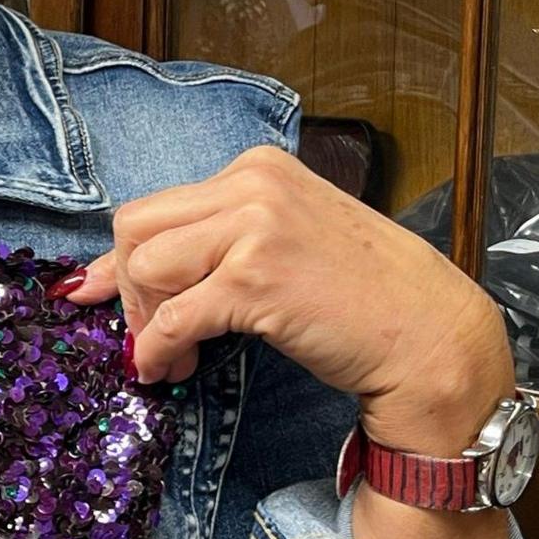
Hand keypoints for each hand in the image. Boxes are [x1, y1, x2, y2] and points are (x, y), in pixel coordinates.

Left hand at [66, 146, 512, 455]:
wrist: (431, 334)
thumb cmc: (365, 295)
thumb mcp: (289, 238)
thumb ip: (223, 239)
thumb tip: (132, 266)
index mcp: (258, 168)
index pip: (159, 204)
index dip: (126, 257)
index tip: (107, 293)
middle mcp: (253, 185)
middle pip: (137, 227)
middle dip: (128, 286)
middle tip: (147, 331)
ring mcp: (254, 229)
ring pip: (146, 267)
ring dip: (144, 320)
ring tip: (172, 355)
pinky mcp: (255, 280)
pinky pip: (172, 317)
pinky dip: (157, 349)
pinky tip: (170, 370)